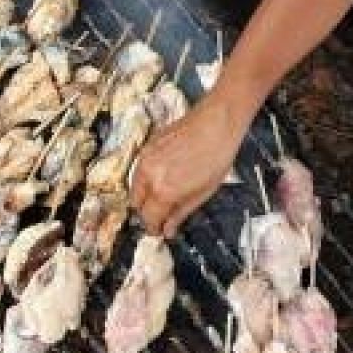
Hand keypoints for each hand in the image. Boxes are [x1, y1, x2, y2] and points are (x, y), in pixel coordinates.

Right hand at [130, 96, 247, 236]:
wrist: (218, 121)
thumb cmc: (217, 154)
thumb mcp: (204, 192)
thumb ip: (181, 212)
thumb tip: (168, 229)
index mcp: (164, 190)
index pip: (148, 218)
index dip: (154, 228)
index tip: (159, 230)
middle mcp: (148, 175)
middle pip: (136, 203)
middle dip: (147, 212)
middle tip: (162, 214)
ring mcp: (145, 158)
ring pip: (134, 186)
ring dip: (145, 194)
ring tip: (164, 194)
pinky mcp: (147, 145)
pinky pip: (139, 169)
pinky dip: (146, 177)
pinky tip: (164, 176)